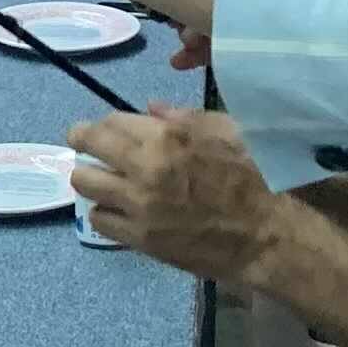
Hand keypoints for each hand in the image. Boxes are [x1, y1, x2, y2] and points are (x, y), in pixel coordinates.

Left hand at [67, 108, 281, 285]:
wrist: (266, 236)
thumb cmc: (254, 177)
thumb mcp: (227, 131)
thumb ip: (184, 117)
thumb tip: (148, 108)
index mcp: (167, 137)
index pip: (111, 121)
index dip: (101, 123)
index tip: (99, 128)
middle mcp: (145, 167)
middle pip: (89, 146)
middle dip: (81, 140)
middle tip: (83, 144)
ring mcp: (138, 205)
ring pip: (85, 183)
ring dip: (90, 176)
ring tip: (100, 178)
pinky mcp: (139, 237)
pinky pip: (98, 220)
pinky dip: (103, 211)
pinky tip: (116, 209)